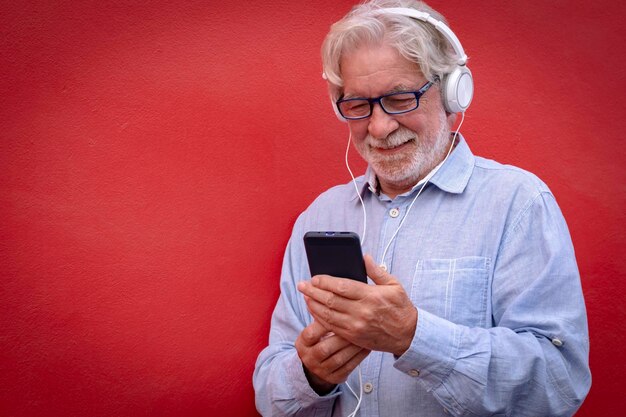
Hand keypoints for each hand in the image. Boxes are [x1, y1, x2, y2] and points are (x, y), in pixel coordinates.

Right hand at [295, 320, 369, 393]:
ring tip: (365, 335)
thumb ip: (321, 316)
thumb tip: (325, 296)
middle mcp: (309, 359)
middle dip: (342, 337)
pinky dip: (359, 357)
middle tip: (357, 325)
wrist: (318, 364)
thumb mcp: (315, 329)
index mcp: (302, 344)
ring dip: (353, 347)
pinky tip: (366, 347)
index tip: (339, 314)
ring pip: (338, 359)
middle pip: (325, 348)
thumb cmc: (321, 339)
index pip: (311, 334)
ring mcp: (321, 371)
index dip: (323, 324)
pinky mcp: (334, 379)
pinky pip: (348, 368)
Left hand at [297, 255, 417, 356]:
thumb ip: (377, 271)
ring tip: (305, 296)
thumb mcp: (394, 285)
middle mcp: (362, 312)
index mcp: (371, 296)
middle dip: (313, 291)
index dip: (325, 281)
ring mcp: (357, 326)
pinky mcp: (354, 337)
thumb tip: (364, 257)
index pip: (342, 287)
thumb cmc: (401, 308)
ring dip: (313, 304)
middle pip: (331, 300)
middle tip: (302, 285)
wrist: (408, 335)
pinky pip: (332, 327)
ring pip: (328, 314)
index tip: (315, 277)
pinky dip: (320, 318)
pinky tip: (314, 310)